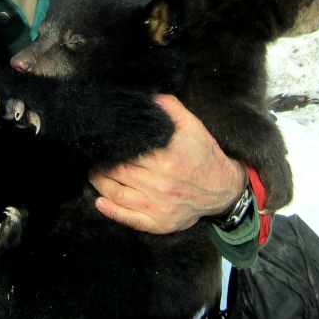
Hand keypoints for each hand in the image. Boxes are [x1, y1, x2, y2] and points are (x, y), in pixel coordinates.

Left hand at [88, 94, 246, 233]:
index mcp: (167, 158)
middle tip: (94, 157)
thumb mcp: (193, 126)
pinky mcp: (161, 223)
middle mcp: (162, 184)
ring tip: (94, 174)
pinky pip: (131, 219)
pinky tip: (100, 202)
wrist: (225, 188)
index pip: (129, 151)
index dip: (112, 146)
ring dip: (101, 184)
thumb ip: (170, 108)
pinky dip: (112, 211)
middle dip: (102, 164)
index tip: (102, 141)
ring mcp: (160, 206)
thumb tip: (148, 95)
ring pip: (119, 194)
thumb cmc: (205, 155)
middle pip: (120, 172)